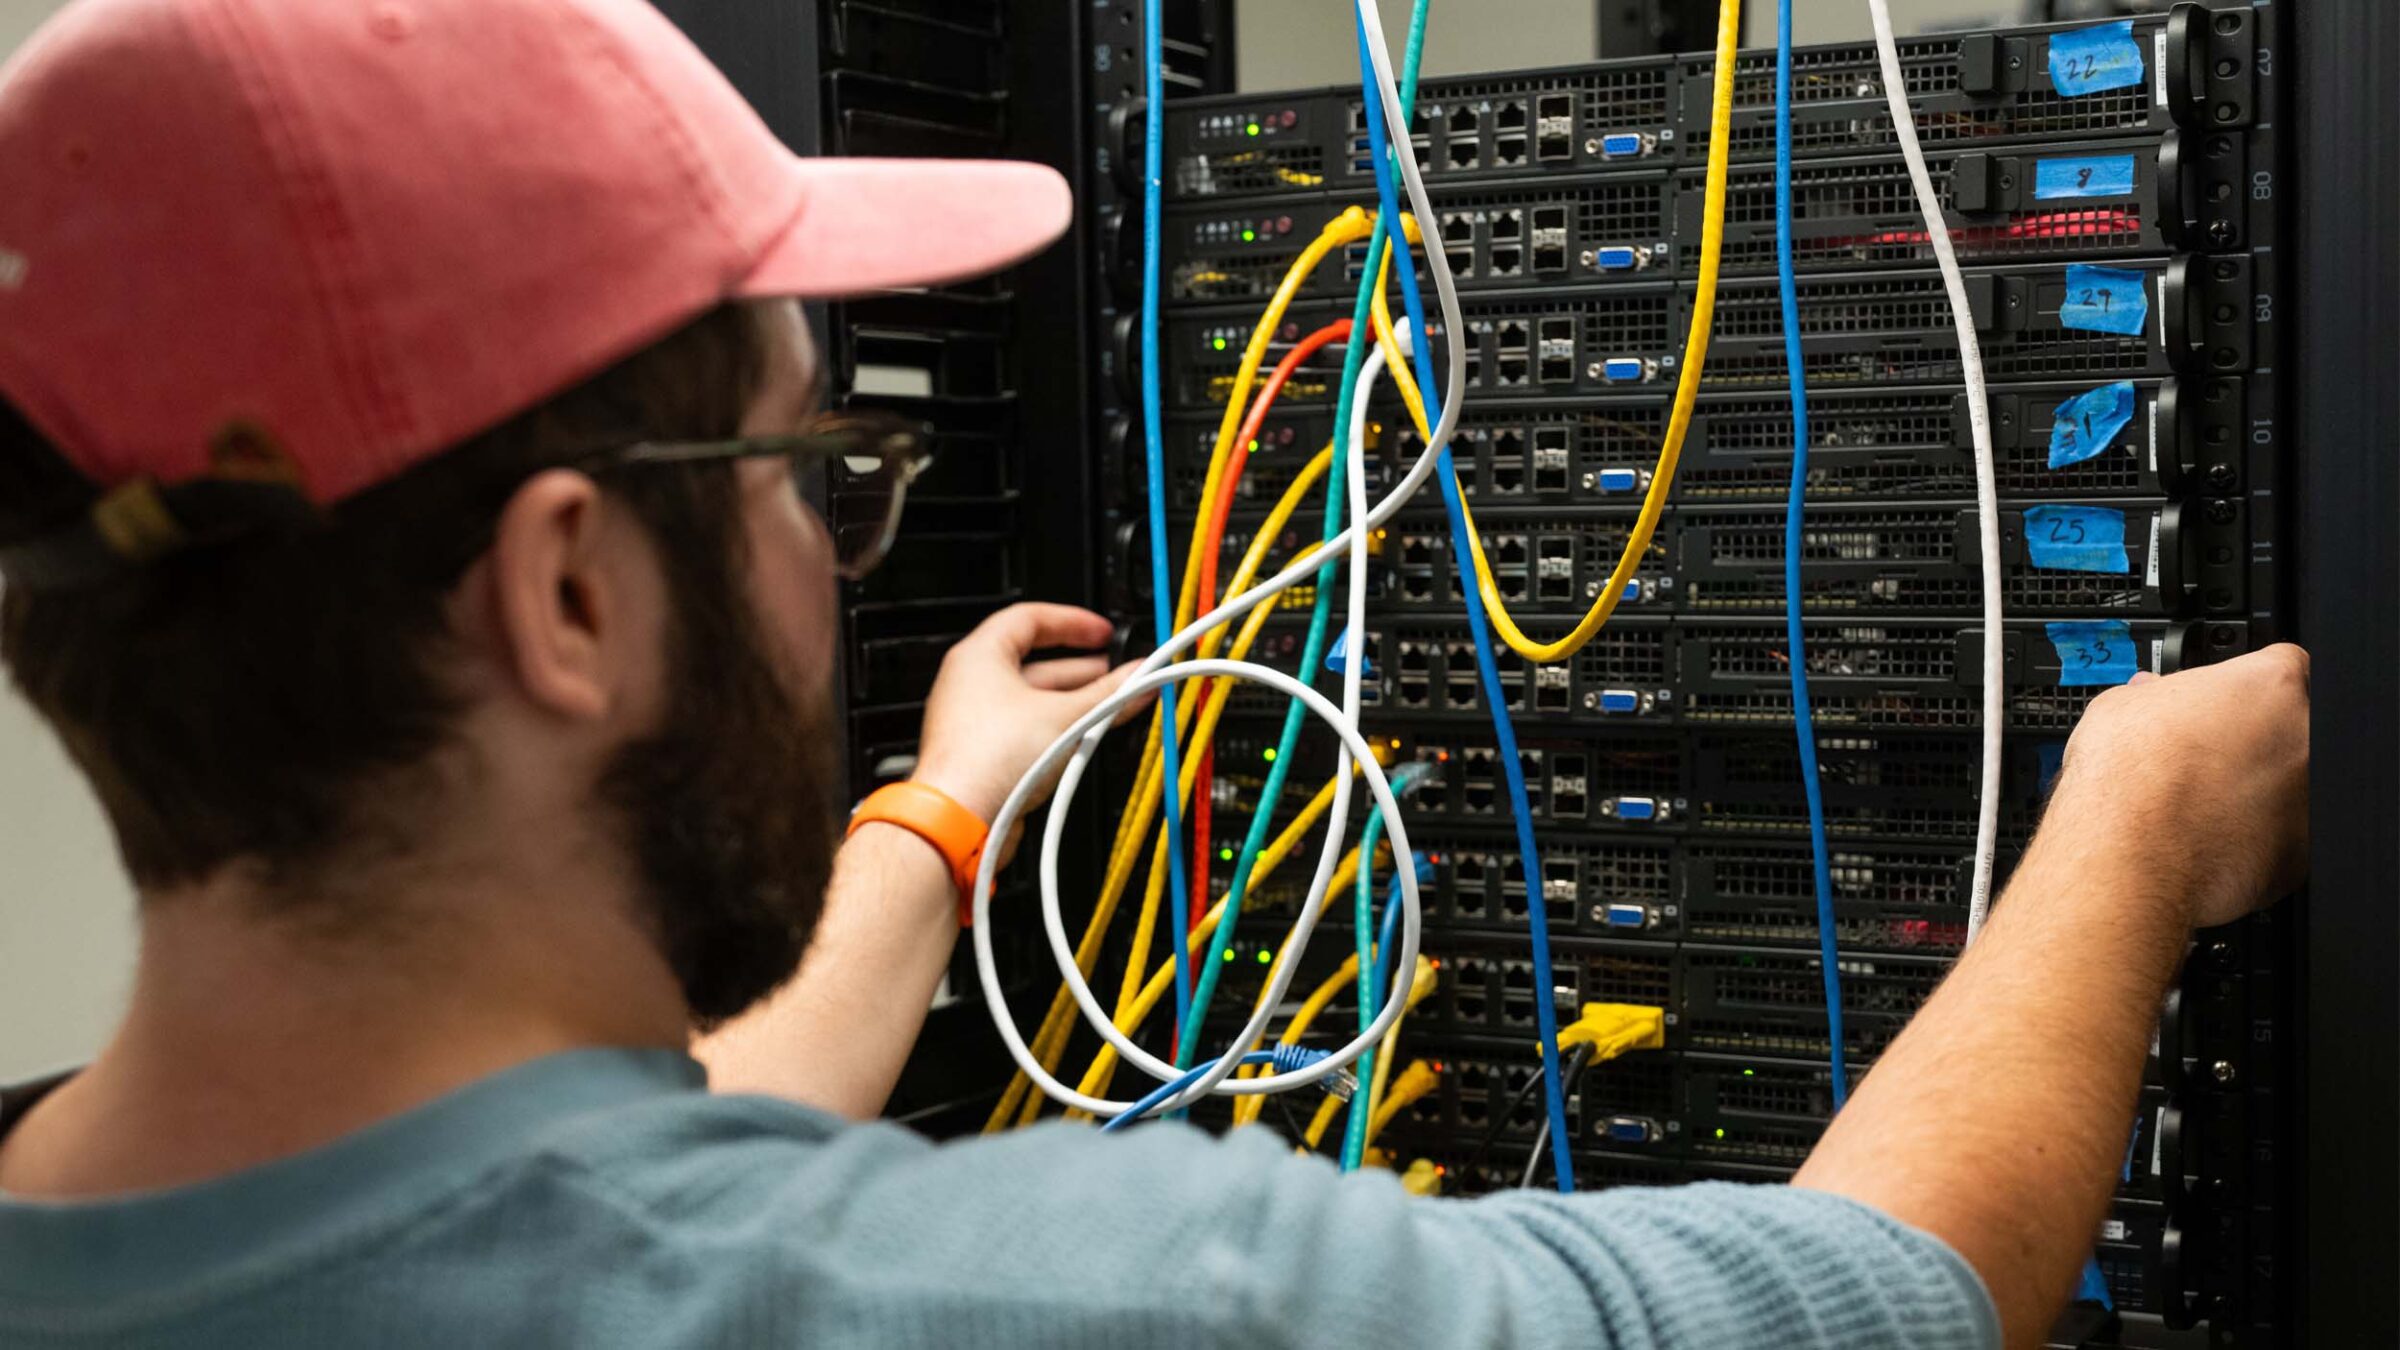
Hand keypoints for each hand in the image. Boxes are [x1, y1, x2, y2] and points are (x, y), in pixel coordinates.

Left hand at [912, 604, 1150, 856]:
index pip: (1030, 618)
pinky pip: (1022, 728)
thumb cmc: (988, 759)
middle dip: (1080, 667)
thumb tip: (1137, 679)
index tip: (1102, 633)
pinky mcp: (981, 752)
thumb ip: (1108, 696)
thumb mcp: (1065, 717)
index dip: (1072, 622)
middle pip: (1033, 661)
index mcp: (979, 656)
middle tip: (1113, 672)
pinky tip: (1080, 738)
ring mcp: (973, 719)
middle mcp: (970, 683)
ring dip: (1070, 700)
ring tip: (1106, 706)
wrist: (960, 818)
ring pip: (1030, 699)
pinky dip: (1052, 727)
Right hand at [2050, 643, 2309, 928]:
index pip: (2281, 663)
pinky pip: (2282, 835)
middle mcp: (2303, 736)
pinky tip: (2207, 834)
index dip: (2245, 684)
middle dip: (2252, 737)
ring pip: (2288, 783)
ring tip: (2198, 799)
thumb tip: (2147, 695)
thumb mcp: (2118, 707)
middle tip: (2203, 753)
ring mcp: (2310, 796)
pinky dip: (2253, 836)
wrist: (2129, 856)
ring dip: (2254, 787)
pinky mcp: (2303, 851)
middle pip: (2290, 725)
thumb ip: (2149, 694)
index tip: (2223, 702)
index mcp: (2268, 686)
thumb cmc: (2127, 784)